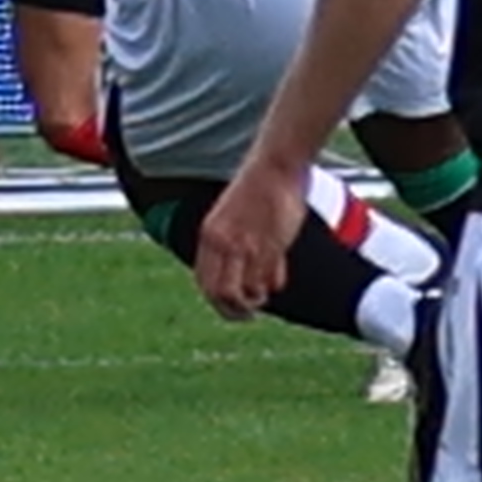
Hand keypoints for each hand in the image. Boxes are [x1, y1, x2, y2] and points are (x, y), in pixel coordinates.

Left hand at [190, 157, 305, 319]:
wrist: (274, 166)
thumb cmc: (256, 189)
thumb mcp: (229, 216)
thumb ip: (228, 242)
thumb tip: (233, 271)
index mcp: (209, 234)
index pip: (204, 282)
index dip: (215, 300)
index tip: (229, 305)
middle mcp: (224, 243)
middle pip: (220, 294)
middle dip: (233, 311)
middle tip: (247, 315)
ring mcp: (248, 245)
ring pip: (244, 292)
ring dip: (255, 300)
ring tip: (263, 296)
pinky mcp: (271, 245)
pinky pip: (268, 279)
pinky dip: (273, 285)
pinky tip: (277, 280)